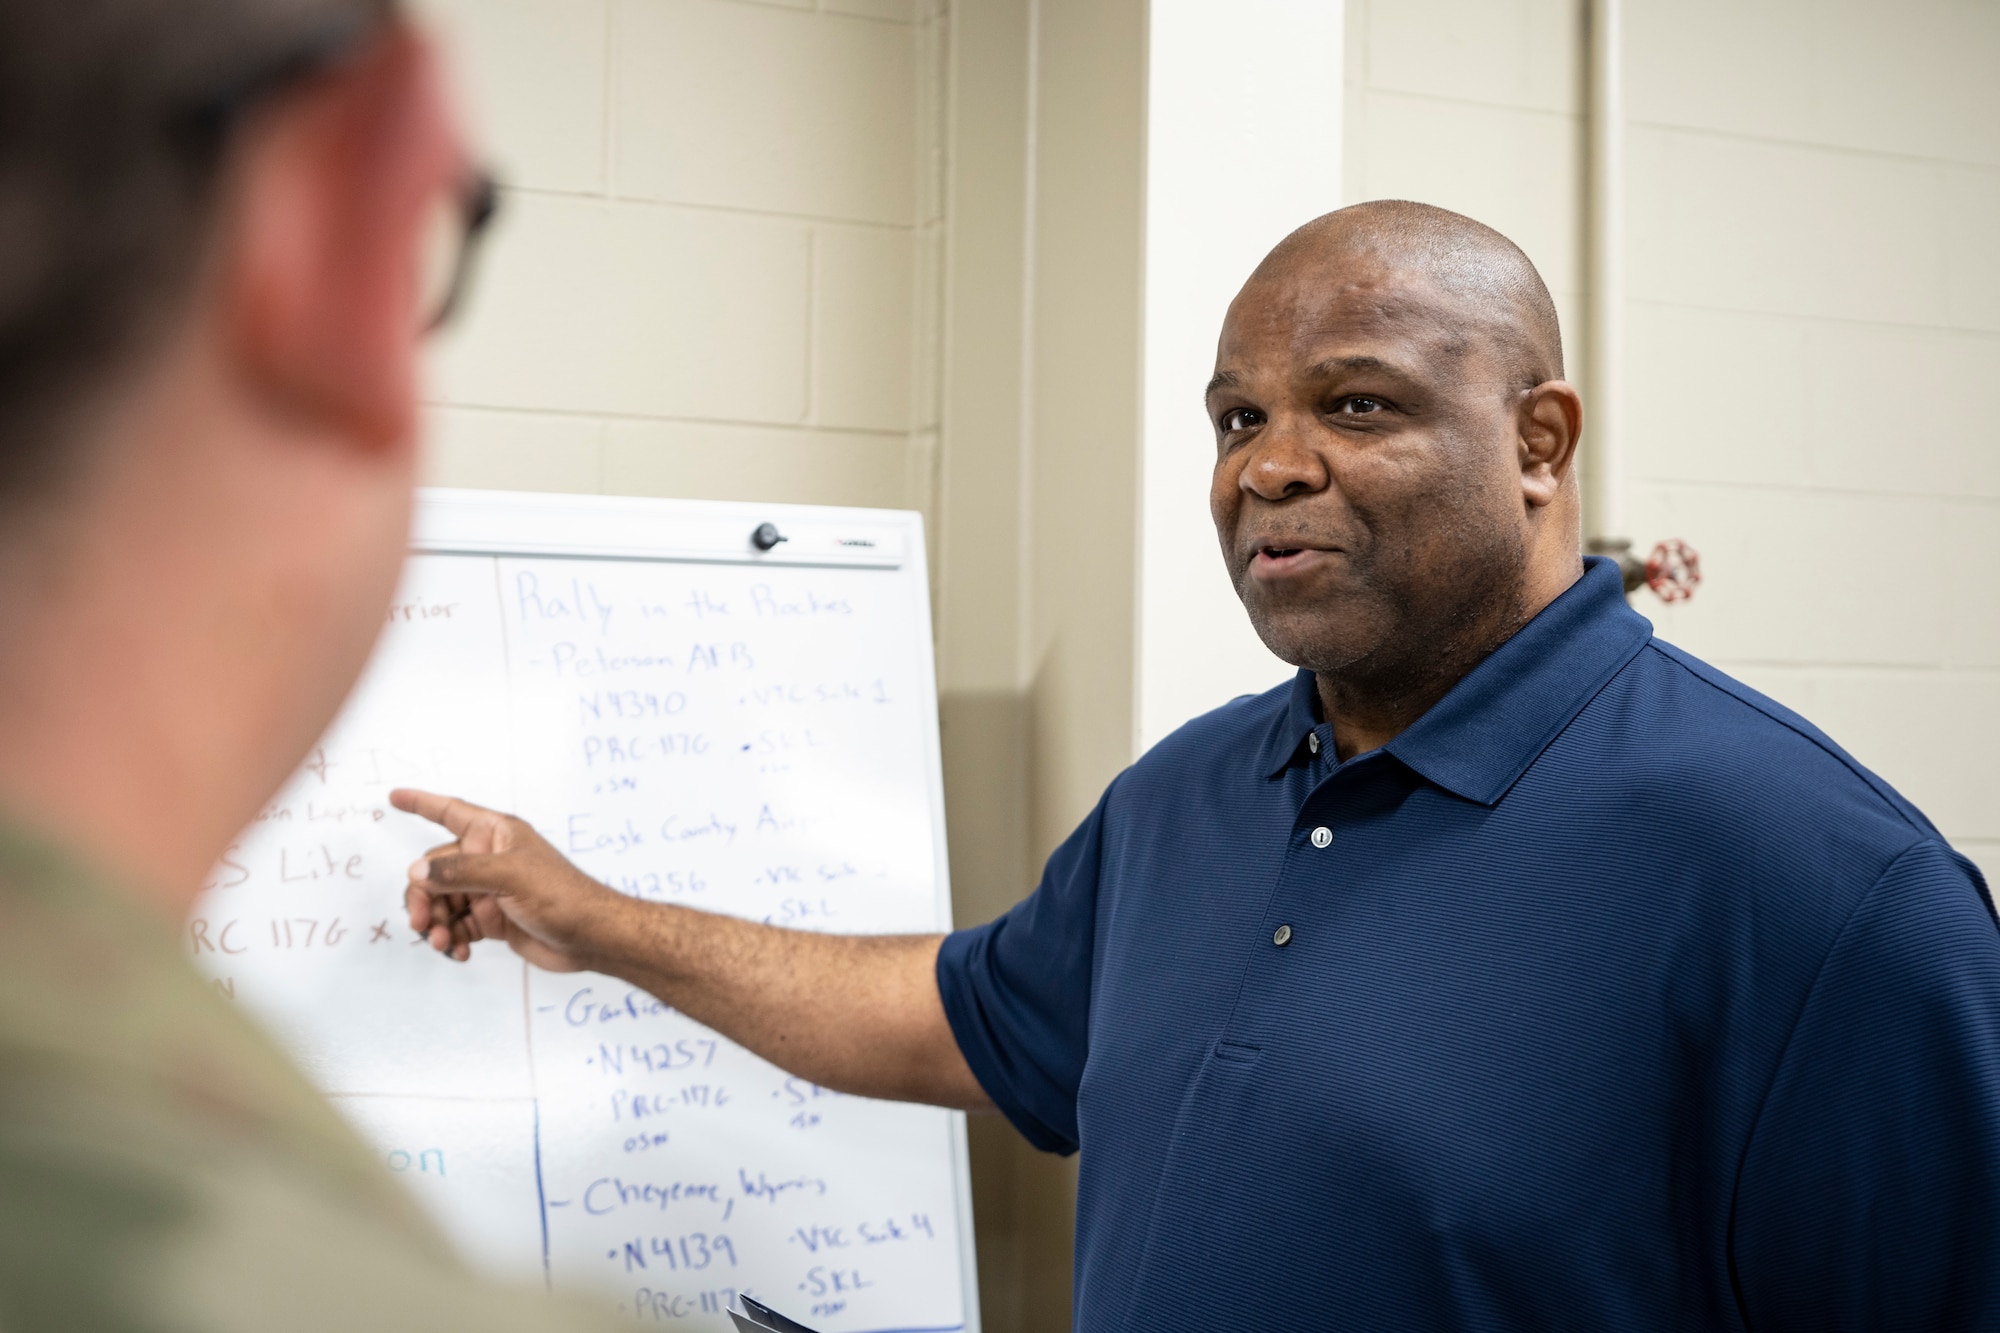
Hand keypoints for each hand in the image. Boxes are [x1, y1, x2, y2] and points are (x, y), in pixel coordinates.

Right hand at [392, 788, 627, 971]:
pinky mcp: (492, 919)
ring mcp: (489, 890)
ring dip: (436, 924)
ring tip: (444, 944)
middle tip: (422, 923)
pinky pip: (456, 925)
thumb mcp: (509, 877)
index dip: (422, 803)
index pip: (451, 812)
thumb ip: (460, 872)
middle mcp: (489, 859)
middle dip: (423, 897)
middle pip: (434, 870)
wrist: (590, 939)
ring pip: (441, 901)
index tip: (395, 795)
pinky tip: (458, 952)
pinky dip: (451, 939)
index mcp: (495, 835)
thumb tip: (417, 871)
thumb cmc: (563, 896)